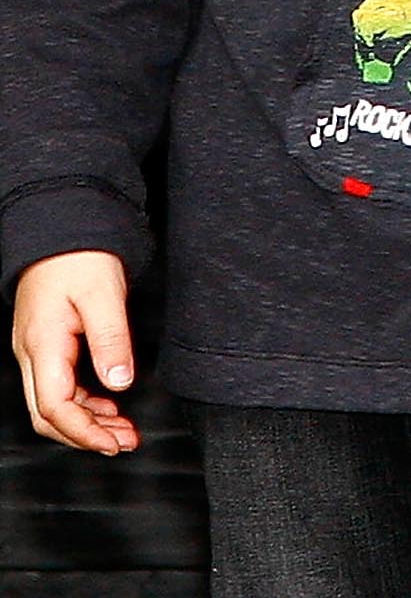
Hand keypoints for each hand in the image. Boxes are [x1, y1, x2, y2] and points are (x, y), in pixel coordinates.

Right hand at [13, 251, 138, 453]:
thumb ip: (111, 337)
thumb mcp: (102, 291)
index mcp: (42, 343)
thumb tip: (119, 382)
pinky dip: (83, 401)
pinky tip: (107, 403)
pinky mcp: (46, 343)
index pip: (53, 407)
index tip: (113, 443)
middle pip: (49, 414)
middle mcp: (32, 352)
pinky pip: (59, 385)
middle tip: (124, 442)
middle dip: (86, 435)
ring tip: (122, 429)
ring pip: (53, 403)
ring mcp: (36, 349)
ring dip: (87, 421)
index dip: (83, 432)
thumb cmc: (78, 252)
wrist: (61, 223)